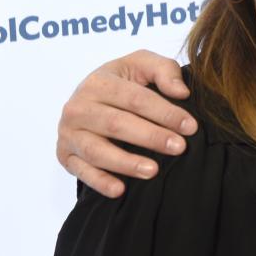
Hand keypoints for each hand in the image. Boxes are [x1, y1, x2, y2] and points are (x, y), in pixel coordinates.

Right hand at [56, 50, 195, 197]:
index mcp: (98, 82)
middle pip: (117, 124)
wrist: (89, 98)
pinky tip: (120, 190)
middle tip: (179, 147)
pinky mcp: (64, 155)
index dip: (165, 113)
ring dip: (126, 162)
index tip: (190, 126)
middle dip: (151, 137)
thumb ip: (164, 70)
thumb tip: (181, 92)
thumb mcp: (142, 65)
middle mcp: (78, 107)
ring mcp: (68, 133)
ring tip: (154, 170)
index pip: (136, 99)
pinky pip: (81, 171)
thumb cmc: (123, 82)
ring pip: (97, 151)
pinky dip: (99, 182)